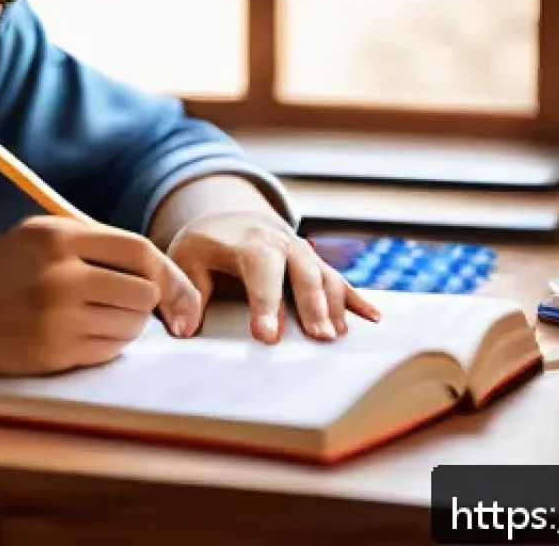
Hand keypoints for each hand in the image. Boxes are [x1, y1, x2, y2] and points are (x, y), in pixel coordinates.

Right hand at [0, 216, 201, 375]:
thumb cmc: (0, 271)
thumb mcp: (38, 235)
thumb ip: (93, 241)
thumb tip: (159, 266)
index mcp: (59, 236)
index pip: (139, 251)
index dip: (170, 274)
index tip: (183, 294)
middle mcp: (61, 274)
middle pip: (143, 291)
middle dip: (146, 301)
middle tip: (124, 302)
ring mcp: (57, 317)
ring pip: (132, 325)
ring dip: (126, 325)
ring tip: (94, 315)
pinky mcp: (53, 353)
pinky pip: (109, 351)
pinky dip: (106, 345)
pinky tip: (78, 334)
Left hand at [166, 208, 380, 344]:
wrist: (232, 218)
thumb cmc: (207, 245)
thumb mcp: (187, 258)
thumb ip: (187, 290)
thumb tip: (184, 330)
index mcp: (249, 242)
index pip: (260, 270)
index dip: (265, 303)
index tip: (266, 336)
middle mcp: (282, 245)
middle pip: (302, 272)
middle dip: (312, 304)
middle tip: (319, 338)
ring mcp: (303, 254)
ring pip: (325, 276)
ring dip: (334, 305)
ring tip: (337, 337)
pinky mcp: (316, 265)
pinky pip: (340, 280)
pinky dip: (357, 298)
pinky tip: (374, 318)